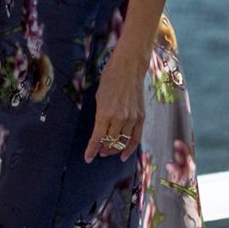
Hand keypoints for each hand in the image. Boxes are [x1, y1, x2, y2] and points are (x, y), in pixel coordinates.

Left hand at [86, 48, 146, 162]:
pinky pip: (135, 139)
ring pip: (122, 142)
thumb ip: (100, 116)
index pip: (97, 137)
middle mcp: (119, 118)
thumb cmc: (109, 80)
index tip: (88, 158)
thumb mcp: (99, 97)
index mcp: (105, 112)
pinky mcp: (141, 118)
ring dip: (114, 149)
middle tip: (99, 152)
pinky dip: (130, 149)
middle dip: (103, 149)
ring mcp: (132, 119)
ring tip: (108, 152)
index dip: (92, 149)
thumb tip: (100, 131)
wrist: (128, 69)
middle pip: (110, 142)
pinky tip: (124, 156)